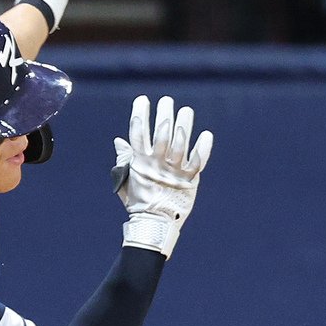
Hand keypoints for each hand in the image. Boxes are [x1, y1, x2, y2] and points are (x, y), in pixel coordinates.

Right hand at [112, 95, 213, 259]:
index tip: (142, 100)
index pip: (138, 134)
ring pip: (180, 143)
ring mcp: (174, 172)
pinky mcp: (190, 180)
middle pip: (161, 134)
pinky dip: (203, 147)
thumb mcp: (126, 180)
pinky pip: (198, 161)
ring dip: (184, 125)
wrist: (154, 225)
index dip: (140, 115)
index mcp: (140, 163)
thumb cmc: (140, 202)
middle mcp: (157, 164)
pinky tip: (206, 134)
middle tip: (167, 101)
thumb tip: (119, 140)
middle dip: (164, 115)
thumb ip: (124, 159)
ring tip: (186, 110)